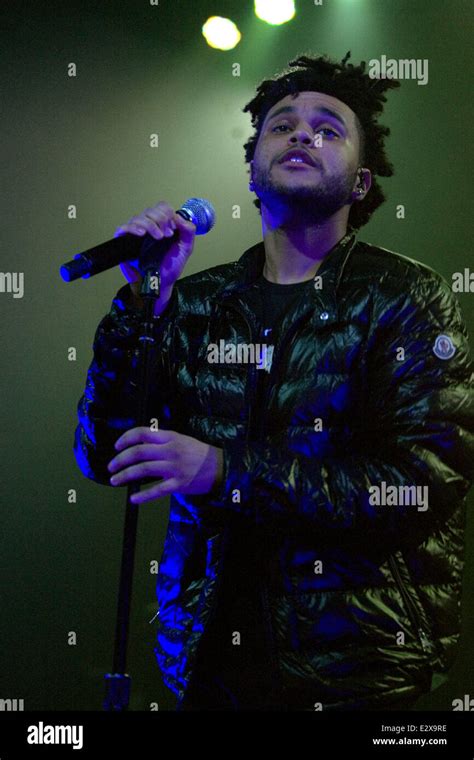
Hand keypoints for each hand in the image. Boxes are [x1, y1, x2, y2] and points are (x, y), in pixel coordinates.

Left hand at [107, 427, 223, 503]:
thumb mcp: (182, 440)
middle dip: (120, 459)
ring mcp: (174, 468)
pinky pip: (157, 490)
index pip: (142, 433)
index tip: (117, 446)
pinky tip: (133, 498)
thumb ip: (163, 441)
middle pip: (138, 452)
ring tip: (115, 480)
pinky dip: (143, 495)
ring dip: (125, 475)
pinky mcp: (179, 484)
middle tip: (111, 466)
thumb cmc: (200, 454)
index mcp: (170, 438)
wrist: (221, 468)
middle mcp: (171, 451)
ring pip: (143, 469)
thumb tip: (140, 444)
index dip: (126, 439)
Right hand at [114, 201, 196, 314]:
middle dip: (161, 220)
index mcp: (161, 226)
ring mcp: (136, 234)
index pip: (161, 207)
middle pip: (150, 210)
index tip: (173, 229)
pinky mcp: (124, 242)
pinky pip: (123, 228)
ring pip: (138, 217)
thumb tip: (179, 217)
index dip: (167, 214)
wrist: (161, 283)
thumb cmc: (169, 267)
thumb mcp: (185, 249)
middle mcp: (148, 227)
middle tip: (167, 235)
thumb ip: (188, 232)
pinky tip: (141, 234)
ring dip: (150, 225)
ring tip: (158, 238)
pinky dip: (132, 228)